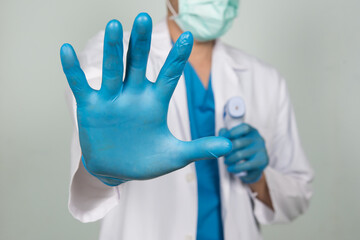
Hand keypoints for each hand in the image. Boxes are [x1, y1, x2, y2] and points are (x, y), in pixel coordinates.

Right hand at [60, 13, 231, 185]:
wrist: (117, 170)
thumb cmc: (145, 161)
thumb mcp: (175, 156)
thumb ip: (200, 148)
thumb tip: (229, 146)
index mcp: (155, 103)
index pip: (169, 76)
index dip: (177, 58)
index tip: (188, 37)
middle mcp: (134, 95)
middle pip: (138, 64)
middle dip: (141, 44)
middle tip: (144, 20)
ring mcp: (112, 99)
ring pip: (112, 70)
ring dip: (112, 50)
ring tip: (113, 26)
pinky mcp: (91, 107)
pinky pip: (81, 85)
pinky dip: (73, 69)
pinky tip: (67, 50)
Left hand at [219, 123, 268, 183]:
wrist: (255, 166)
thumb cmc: (242, 149)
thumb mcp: (235, 139)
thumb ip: (226, 134)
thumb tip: (222, 133)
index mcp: (251, 131)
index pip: (243, 128)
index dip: (231, 133)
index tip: (222, 139)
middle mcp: (258, 139)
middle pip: (238, 143)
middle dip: (227, 150)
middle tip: (222, 154)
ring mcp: (261, 150)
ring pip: (240, 155)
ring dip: (229, 159)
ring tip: (226, 161)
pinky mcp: (262, 161)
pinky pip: (246, 165)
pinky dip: (235, 168)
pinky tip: (230, 168)